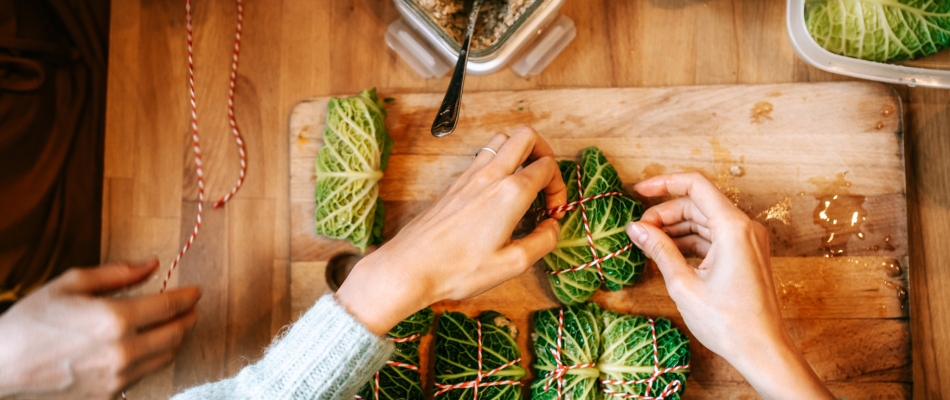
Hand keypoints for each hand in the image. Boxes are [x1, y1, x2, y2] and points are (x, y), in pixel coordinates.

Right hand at [0, 259, 200, 398]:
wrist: (2, 368)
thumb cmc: (32, 322)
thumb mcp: (71, 284)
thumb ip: (117, 274)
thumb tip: (152, 264)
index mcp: (115, 319)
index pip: (169, 306)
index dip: (188, 297)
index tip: (196, 291)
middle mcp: (123, 351)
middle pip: (176, 333)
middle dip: (188, 317)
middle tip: (191, 308)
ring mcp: (118, 377)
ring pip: (166, 357)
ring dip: (176, 339)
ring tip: (175, 326)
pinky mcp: (111, 394)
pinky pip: (145, 374)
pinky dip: (154, 358)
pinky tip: (149, 347)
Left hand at [335, 126, 566, 334]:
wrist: (410, 267)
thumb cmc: (458, 269)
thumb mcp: (513, 264)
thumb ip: (543, 241)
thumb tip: (552, 226)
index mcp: (510, 193)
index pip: (548, 167)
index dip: (559, 187)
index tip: (553, 212)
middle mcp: (491, 175)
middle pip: (526, 136)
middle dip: (544, 153)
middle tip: (545, 181)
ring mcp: (470, 175)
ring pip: (502, 140)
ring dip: (519, 153)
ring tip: (523, 184)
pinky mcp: (455, 183)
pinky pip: (483, 157)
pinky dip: (499, 165)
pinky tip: (497, 195)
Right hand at [624, 172, 831, 398]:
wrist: (762, 350)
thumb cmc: (729, 323)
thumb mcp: (684, 285)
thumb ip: (659, 250)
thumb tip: (636, 229)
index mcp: (733, 228)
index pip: (695, 185)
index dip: (663, 183)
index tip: (639, 191)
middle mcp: (744, 228)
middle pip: (697, 204)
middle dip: (665, 213)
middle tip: (639, 231)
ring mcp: (747, 241)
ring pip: (704, 220)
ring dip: (675, 227)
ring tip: (649, 243)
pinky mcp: (745, 255)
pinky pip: (713, 237)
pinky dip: (690, 241)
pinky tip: (667, 253)